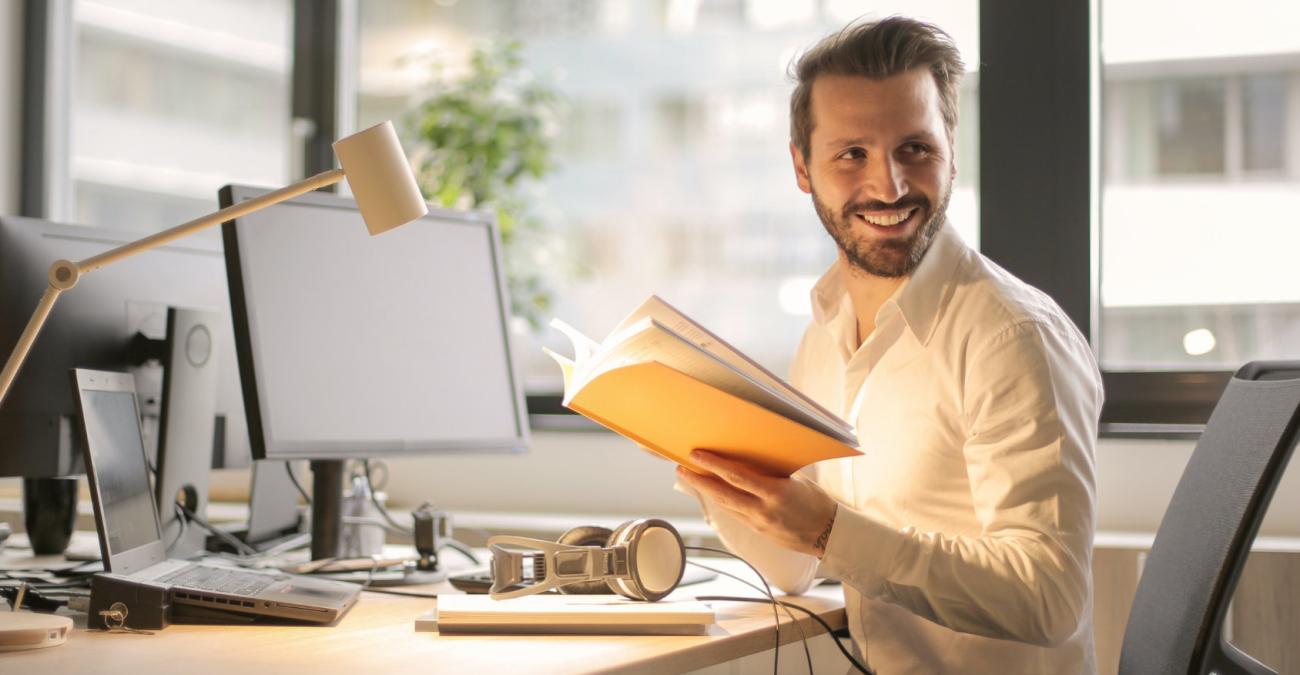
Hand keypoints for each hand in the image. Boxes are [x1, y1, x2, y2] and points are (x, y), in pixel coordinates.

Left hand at [677, 450, 837, 557]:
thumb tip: (749, 459)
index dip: (713, 465)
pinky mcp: (758, 532)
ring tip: (691, 478)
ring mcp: (758, 523)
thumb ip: (771, 472)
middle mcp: (763, 510)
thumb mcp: (796, 481)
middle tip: (681, 468)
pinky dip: (721, 501)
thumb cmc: (817, 503)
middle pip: (722, 494)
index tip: (697, 455)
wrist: (829, 535)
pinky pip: (734, 514)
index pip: (737, 476)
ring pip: (725, 506)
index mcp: (775, 493)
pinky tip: (712, 493)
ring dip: (705, 492)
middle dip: (699, 481)